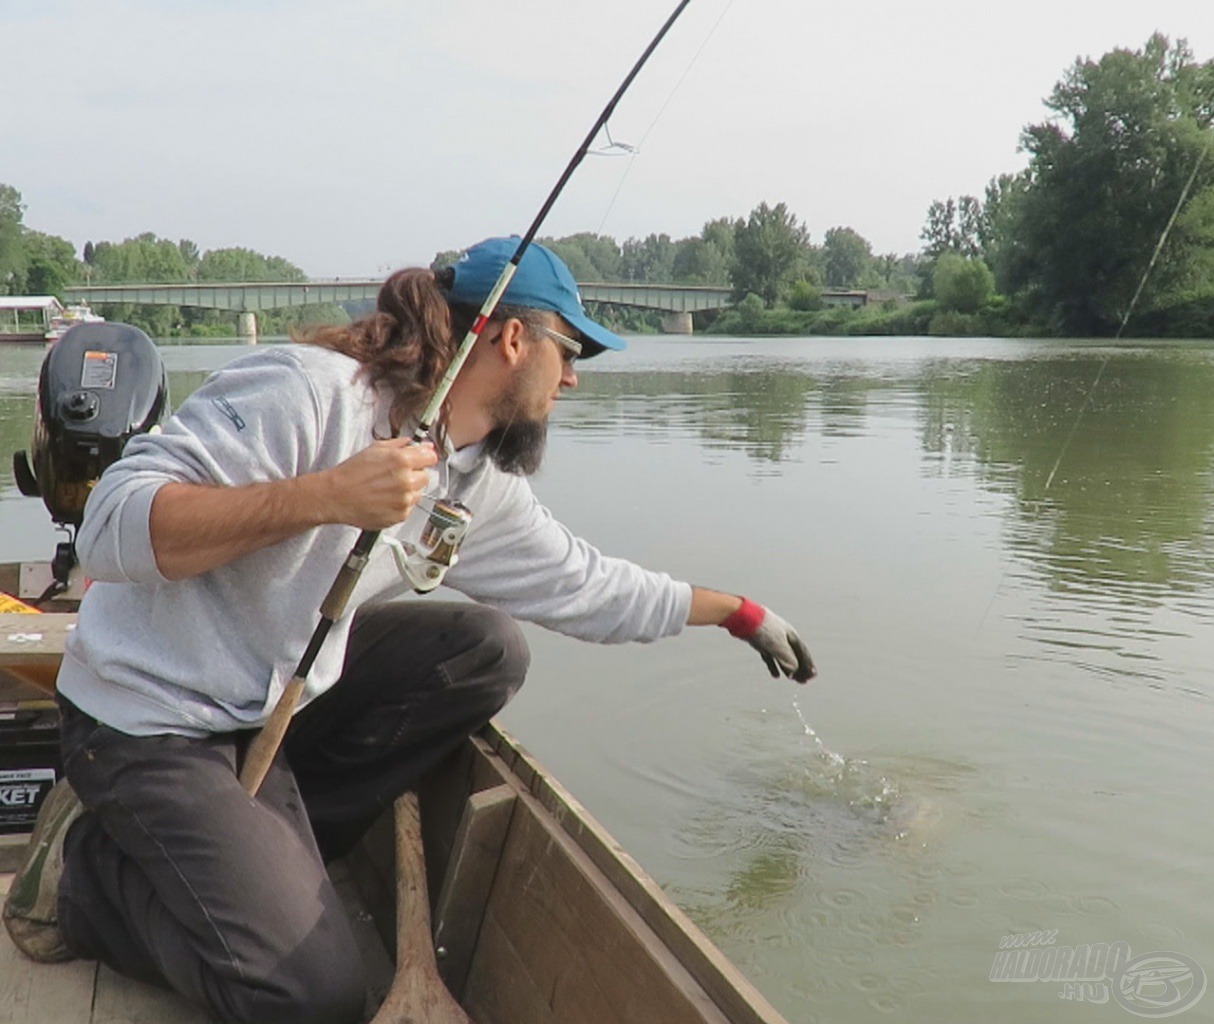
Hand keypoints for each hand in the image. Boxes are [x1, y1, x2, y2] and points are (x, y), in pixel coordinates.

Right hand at [320, 439, 437, 529]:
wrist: (336, 496)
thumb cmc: (351, 473)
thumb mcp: (375, 449)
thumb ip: (401, 445)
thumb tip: (422, 445)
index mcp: (402, 460)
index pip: (431, 457)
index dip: (425, 458)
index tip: (421, 460)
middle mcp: (406, 481)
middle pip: (426, 476)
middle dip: (415, 474)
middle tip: (396, 475)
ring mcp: (404, 500)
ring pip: (418, 493)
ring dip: (408, 490)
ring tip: (387, 489)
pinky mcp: (400, 515)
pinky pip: (409, 508)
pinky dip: (400, 504)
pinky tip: (384, 499)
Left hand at [721, 598, 815, 682]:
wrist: (744, 619)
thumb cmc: (764, 630)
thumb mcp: (778, 646)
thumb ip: (788, 658)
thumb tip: (794, 670)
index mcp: (791, 635)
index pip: (803, 652)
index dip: (809, 664)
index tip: (812, 676)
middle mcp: (783, 638)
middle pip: (794, 656)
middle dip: (800, 669)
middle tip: (803, 682)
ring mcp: (772, 641)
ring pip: (783, 658)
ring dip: (788, 669)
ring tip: (792, 680)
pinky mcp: (761, 644)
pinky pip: (770, 658)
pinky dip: (774, 666)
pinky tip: (775, 676)